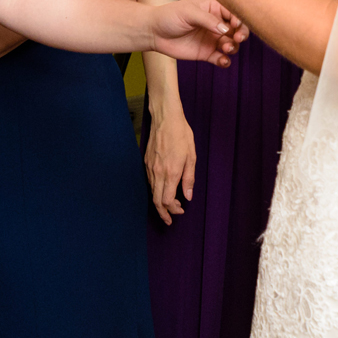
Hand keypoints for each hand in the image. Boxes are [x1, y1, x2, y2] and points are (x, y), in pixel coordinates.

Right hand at [145, 107, 196, 224]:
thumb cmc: (181, 134)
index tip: (180, 212)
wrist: (165, 117)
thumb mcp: (191, 156)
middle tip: (170, 220)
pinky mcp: (146, 161)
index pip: (166, 200)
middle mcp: (157, 172)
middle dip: (163, 213)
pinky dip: (155, 190)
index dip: (172, 210)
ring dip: (159, 201)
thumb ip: (189, 178)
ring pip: (151, 191)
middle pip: (156, 200)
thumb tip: (187, 197)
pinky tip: (162, 189)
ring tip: (169, 206)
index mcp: (170, 172)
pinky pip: (149, 181)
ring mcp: (150, 167)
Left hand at [147, 0, 245, 66]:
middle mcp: (216, 23)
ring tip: (225, 48)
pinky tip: (222, 60)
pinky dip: (225, 61)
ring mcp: (212, 39)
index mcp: (214, 8)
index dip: (239, 19)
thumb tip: (226, 29)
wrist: (153, 32)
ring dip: (233, 47)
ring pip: (232, 44)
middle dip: (241, 34)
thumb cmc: (169, 16)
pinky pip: (221, 58)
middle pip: (237, 29)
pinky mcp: (207, 53)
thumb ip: (208, 20)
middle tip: (237, 37)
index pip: (234, 12)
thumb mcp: (189, 12)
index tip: (235, 25)